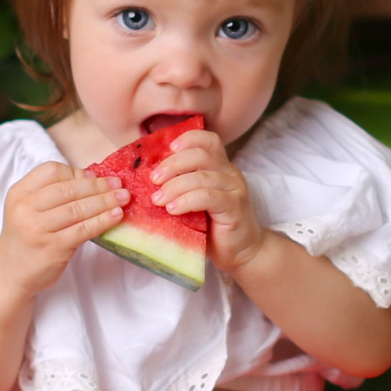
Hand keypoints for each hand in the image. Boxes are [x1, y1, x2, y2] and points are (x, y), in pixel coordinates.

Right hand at [0, 160, 125, 295]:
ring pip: (78, 209)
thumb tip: (94, 178)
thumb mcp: (29, 208)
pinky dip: (103, 221)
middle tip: (118, 185)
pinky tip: (116, 216)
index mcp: (19, 192)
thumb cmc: (27, 237)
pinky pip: (83, 229)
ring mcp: (38, 228)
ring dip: (105, 202)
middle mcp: (25, 208)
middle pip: (69, 189)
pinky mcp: (52, 248)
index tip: (96, 177)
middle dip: (98, 186)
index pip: (51, 171)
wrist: (11, 272)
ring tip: (123, 198)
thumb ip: (53, 193)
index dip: (77, 173)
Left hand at [148, 129, 265, 270]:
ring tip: (157, 199)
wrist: (242, 252)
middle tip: (153, 179)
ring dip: (174, 186)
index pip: (209, 140)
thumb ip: (182, 187)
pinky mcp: (234, 207)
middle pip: (201, 155)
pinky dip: (186, 200)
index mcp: (221, 167)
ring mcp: (235, 189)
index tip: (167, 149)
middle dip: (173, 164)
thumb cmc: (213, 227)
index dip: (188, 139)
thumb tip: (148, 179)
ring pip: (202, 177)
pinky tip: (172, 209)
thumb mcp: (195, 202)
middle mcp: (230, 173)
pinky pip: (208, 197)